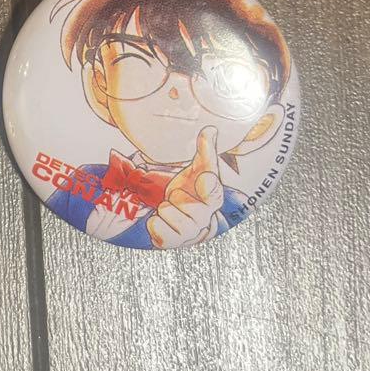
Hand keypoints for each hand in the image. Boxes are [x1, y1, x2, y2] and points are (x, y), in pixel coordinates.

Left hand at [146, 127, 224, 248]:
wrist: (180, 216)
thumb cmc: (190, 190)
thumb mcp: (198, 168)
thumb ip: (205, 149)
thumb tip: (210, 129)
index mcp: (212, 198)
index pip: (214, 192)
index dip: (209, 186)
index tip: (204, 177)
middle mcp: (204, 219)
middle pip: (187, 208)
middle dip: (176, 199)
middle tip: (176, 197)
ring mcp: (189, 233)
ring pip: (169, 216)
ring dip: (164, 210)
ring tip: (170, 208)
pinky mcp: (171, 242)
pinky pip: (157, 230)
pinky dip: (154, 223)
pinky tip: (160, 220)